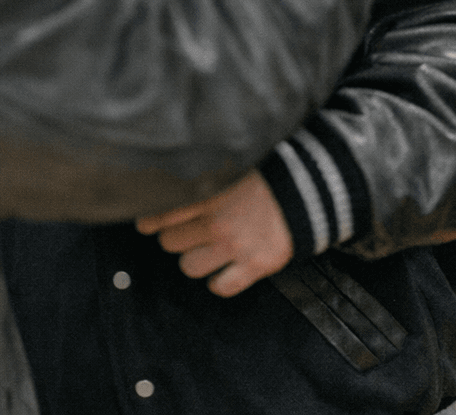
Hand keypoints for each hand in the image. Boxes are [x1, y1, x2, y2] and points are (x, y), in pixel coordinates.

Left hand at [135, 171, 293, 297]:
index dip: (150, 222)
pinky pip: (220, 287)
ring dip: (195, 259)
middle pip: (171, 243)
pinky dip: (219, 281)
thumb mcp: (230, 168)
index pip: (162, 215)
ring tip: (207, 250)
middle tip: (189, 233)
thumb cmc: (269, 175)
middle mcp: (217, 224)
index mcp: (209, 196)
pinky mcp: (255, 266)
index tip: (145, 224)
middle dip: (176, 238)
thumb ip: (203, 180)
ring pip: (189, 267)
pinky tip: (224, 270)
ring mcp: (235, 248)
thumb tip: (176, 183)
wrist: (310, 189)